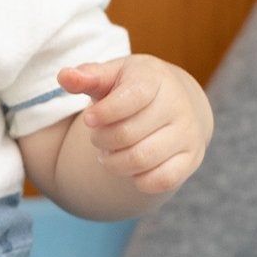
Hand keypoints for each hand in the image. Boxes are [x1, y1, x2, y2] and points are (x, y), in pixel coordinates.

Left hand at [58, 54, 211, 197]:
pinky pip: (160, 181)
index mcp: (155, 78)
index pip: (131, 98)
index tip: (89, 118)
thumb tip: (64, 77)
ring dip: (114, 162)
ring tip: (110, 153)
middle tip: (98, 137)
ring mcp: (188, 133)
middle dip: (101, 140)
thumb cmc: (131, 88)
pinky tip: (131, 166)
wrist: (174, 103)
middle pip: (126, 134)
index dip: (103, 113)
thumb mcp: (111, 76)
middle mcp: (178, 105)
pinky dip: (137, 179)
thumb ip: (87, 77)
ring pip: (140, 160)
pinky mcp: (191, 159)